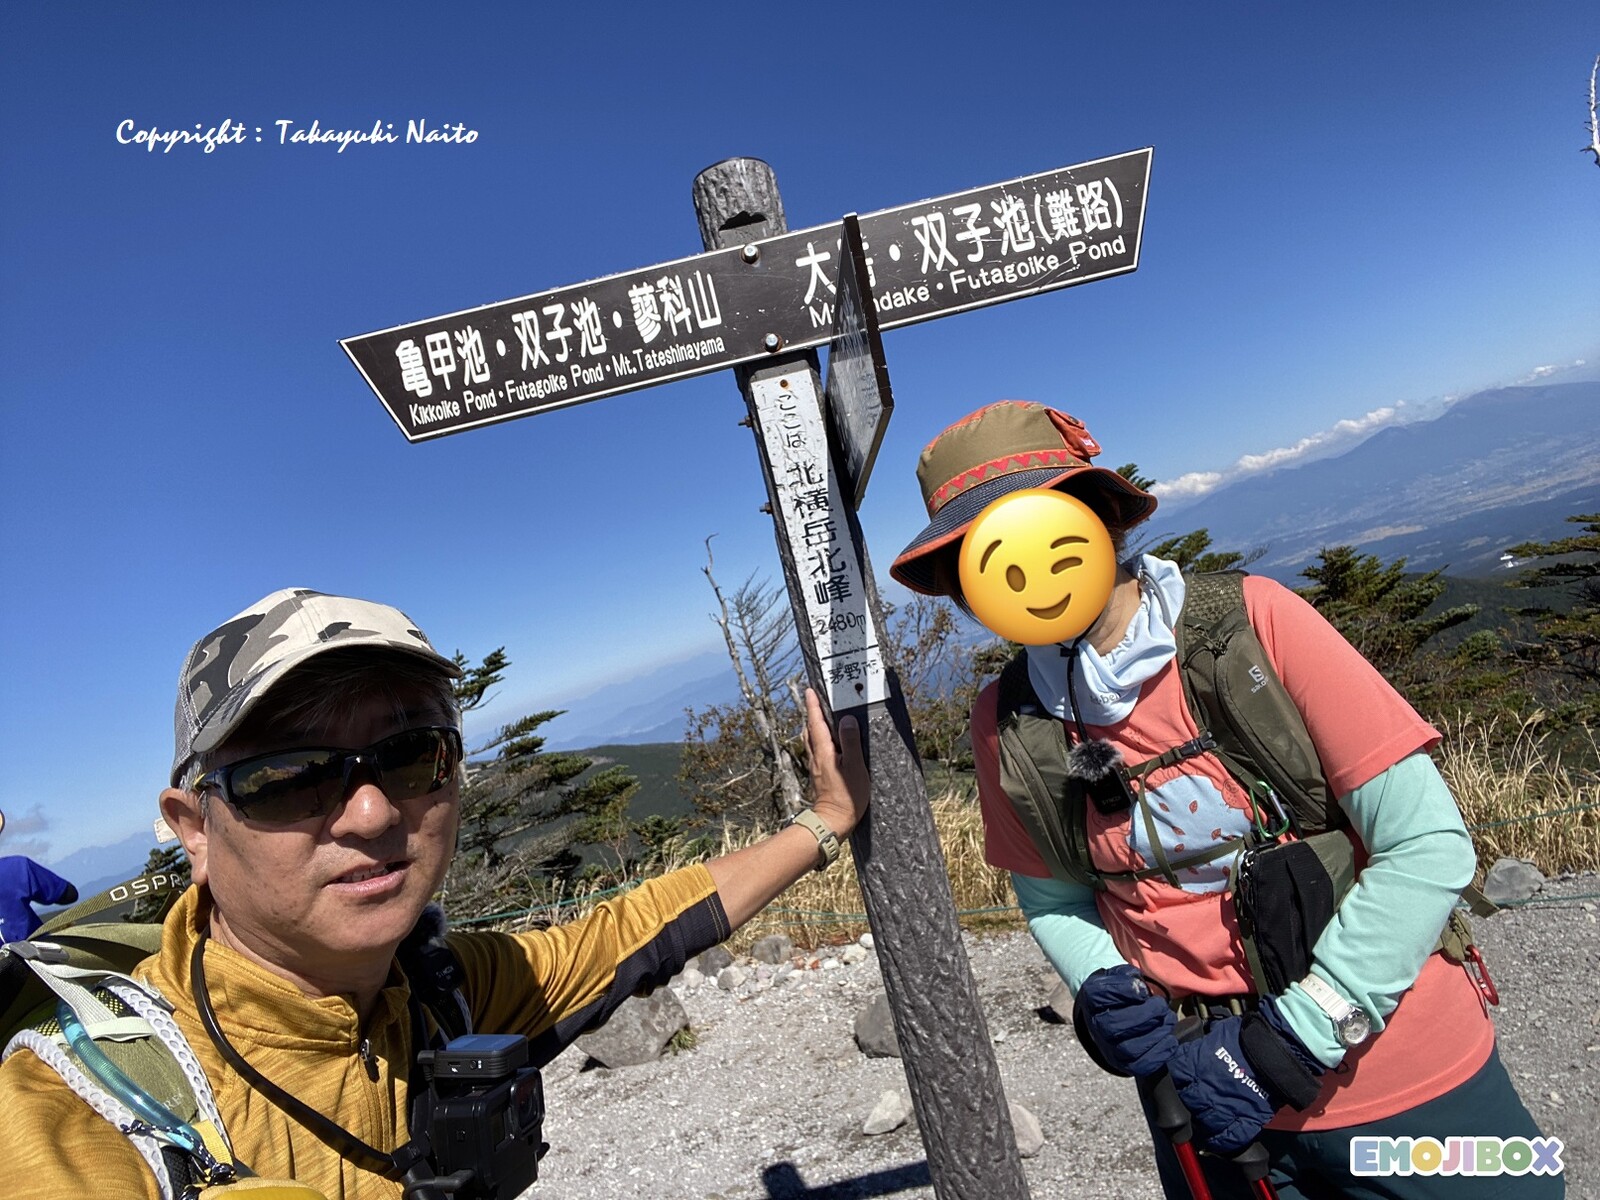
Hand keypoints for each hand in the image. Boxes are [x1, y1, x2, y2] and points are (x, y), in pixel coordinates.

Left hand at [804, 688, 867, 839]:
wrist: (832, 822)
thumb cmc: (846, 796)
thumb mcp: (855, 767)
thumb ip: (850, 742)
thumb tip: (847, 720)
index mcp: (824, 751)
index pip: (816, 723)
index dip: (813, 706)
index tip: (810, 691)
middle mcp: (816, 756)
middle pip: (810, 730)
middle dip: (811, 714)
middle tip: (814, 700)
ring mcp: (815, 766)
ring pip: (810, 740)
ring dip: (813, 727)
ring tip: (820, 718)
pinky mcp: (819, 775)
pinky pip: (815, 750)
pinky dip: (818, 740)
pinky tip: (826, 744)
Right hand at [1073, 965, 1177, 1076]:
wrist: (1114, 1015)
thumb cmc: (1121, 993)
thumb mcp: (1121, 977)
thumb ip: (1129, 977)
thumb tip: (1140, 987)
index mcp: (1092, 998)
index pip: (1100, 994)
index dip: (1124, 991)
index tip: (1143, 990)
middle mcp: (1096, 1026)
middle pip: (1114, 1026)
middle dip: (1144, 1015)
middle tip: (1161, 1006)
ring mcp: (1109, 1048)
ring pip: (1129, 1048)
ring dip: (1155, 1034)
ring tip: (1168, 1020)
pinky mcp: (1125, 1064)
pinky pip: (1141, 1065)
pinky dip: (1160, 1053)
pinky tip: (1169, 1039)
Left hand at [1165, 996, 1323, 1153]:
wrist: (1277, 1047)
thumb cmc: (1245, 1035)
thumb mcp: (1212, 1034)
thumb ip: (1197, 1047)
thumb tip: (1187, 1047)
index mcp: (1193, 1064)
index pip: (1171, 1080)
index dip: (1171, 1084)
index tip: (1175, 1086)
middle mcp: (1204, 1088)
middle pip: (1184, 1106)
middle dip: (1186, 1106)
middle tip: (1191, 1106)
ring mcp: (1225, 1106)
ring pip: (1204, 1124)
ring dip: (1203, 1125)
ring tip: (1204, 1124)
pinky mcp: (1246, 1120)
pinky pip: (1229, 1138)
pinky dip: (1223, 1142)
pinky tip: (1220, 1139)